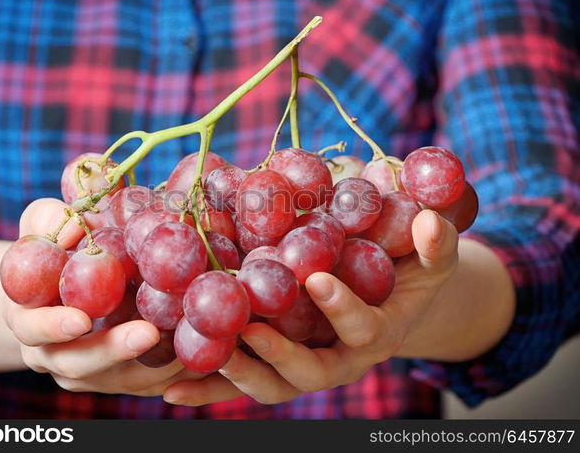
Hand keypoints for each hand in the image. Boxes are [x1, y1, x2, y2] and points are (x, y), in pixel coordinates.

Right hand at [3, 198, 202, 394]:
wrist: (58, 288)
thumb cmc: (51, 247)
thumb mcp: (40, 225)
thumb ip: (49, 220)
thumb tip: (76, 225)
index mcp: (27, 317)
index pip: (33, 329)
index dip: (53, 327)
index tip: (81, 319)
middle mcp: (51, 353)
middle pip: (77, 363)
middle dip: (113, 350)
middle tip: (147, 334)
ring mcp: (85, 372)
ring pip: (117, 379)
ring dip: (150, 365)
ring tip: (185, 343)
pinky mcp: (116, 379)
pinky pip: (143, 382)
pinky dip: (169, 371)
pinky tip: (195, 352)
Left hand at [162, 209, 458, 404]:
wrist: (391, 305)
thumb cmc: (409, 275)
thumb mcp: (430, 259)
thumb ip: (436, 244)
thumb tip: (432, 219)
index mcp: (377, 332)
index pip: (362, 328)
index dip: (342, 307)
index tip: (316, 278)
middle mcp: (341, 360)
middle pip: (310, 373)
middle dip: (280, 354)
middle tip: (250, 330)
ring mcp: (306, 368)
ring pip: (271, 386)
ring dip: (237, 375)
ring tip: (205, 355)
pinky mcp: (277, 369)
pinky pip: (242, 385)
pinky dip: (209, 389)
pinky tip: (173, 388)